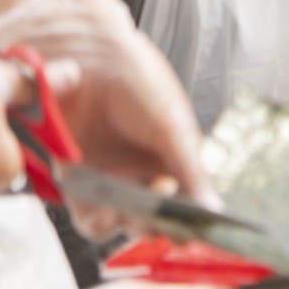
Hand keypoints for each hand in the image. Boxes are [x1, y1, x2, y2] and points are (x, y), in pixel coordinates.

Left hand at [0, 0, 211, 233]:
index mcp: (173, 158)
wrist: (84, 56)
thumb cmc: (138, 79)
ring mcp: (107, 176)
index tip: (184, 232)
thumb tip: (215, 211)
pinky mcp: (73, 178)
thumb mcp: (174, 125)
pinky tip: (97, 204)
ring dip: (120, 224)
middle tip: (149, 222)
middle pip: (150, 218)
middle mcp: (141, 171)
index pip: (185, 202)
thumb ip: (192, 171)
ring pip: (117, 222)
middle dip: (150, 226)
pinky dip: (92, 215)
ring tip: (118, 210)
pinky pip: (84, 212)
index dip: (184, 221)